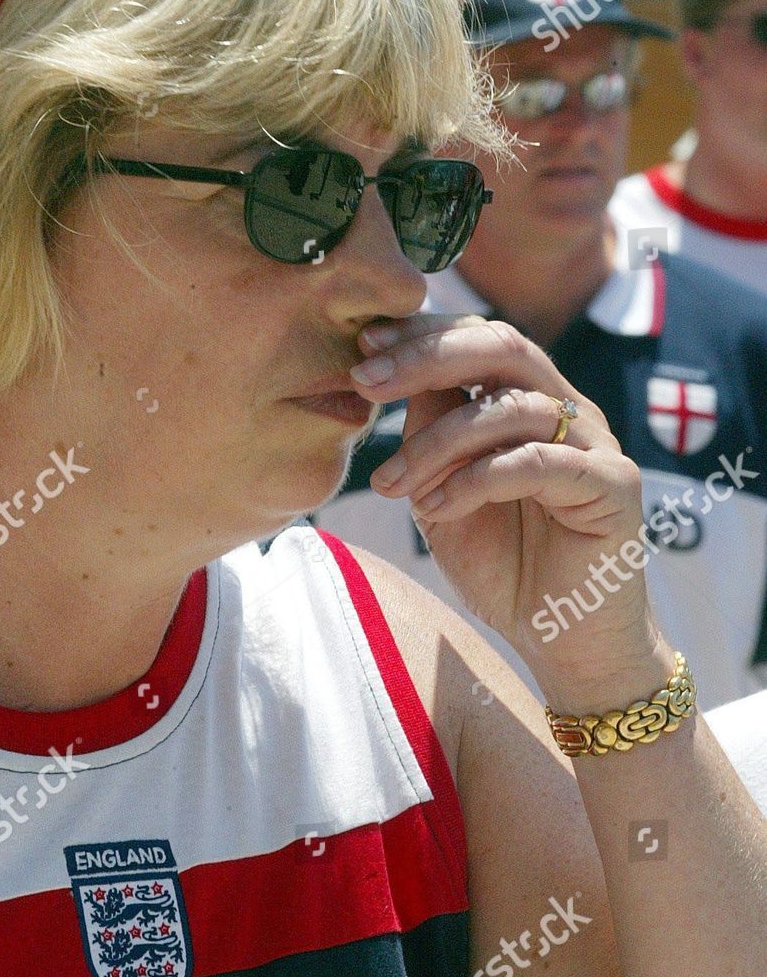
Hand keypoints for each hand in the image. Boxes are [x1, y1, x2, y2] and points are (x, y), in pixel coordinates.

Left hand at [350, 314, 667, 707]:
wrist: (564, 642)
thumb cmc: (504, 564)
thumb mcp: (442, 490)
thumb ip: (427, 432)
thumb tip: (386, 372)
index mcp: (529, 399)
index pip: (479, 337)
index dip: (422, 333)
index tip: (363, 342)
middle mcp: (567, 410)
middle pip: (502, 347)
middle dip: (427, 357)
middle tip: (368, 381)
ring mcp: (595, 444)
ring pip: (512, 407)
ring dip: (438, 441)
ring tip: (392, 483)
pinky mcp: (613, 486)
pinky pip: (538, 463)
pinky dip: (477, 479)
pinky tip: (437, 507)